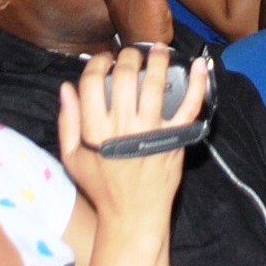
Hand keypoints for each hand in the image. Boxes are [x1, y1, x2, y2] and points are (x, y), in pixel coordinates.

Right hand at [58, 45, 206, 223]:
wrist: (134, 216)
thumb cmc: (102, 187)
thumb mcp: (73, 158)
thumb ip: (67, 122)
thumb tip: (66, 88)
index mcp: (96, 130)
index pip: (92, 82)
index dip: (97, 64)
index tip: (103, 62)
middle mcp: (124, 127)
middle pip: (125, 76)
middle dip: (127, 57)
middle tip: (130, 56)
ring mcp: (152, 132)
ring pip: (157, 84)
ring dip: (158, 60)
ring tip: (156, 50)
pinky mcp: (175, 139)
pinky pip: (190, 107)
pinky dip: (198, 84)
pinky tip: (199, 65)